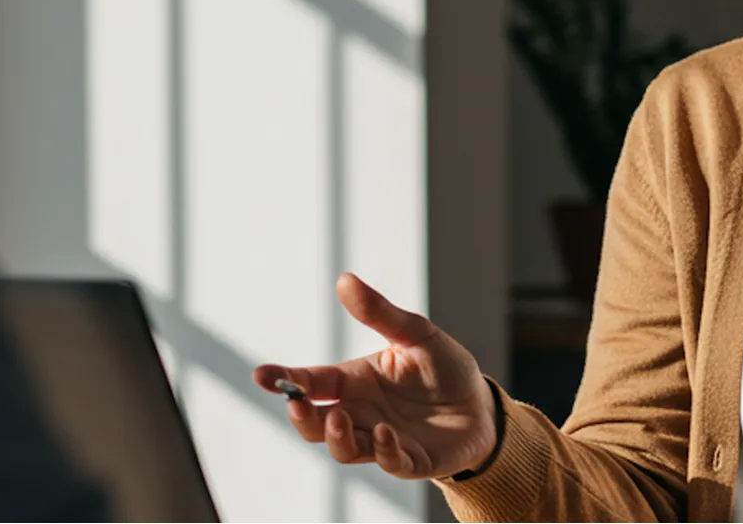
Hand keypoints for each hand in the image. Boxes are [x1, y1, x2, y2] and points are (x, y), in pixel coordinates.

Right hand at [252, 273, 497, 479]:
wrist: (481, 405)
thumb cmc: (444, 368)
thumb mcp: (416, 334)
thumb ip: (380, 314)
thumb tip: (344, 279)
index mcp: (355, 381)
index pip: (310, 381)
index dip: (284, 378)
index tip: (261, 374)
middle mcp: (360, 413)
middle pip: (314, 423)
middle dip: (301, 416)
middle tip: (298, 403)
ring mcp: (380, 440)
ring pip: (342, 448)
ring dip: (335, 436)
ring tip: (340, 418)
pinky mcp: (407, 460)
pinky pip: (387, 462)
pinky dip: (382, 451)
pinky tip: (384, 434)